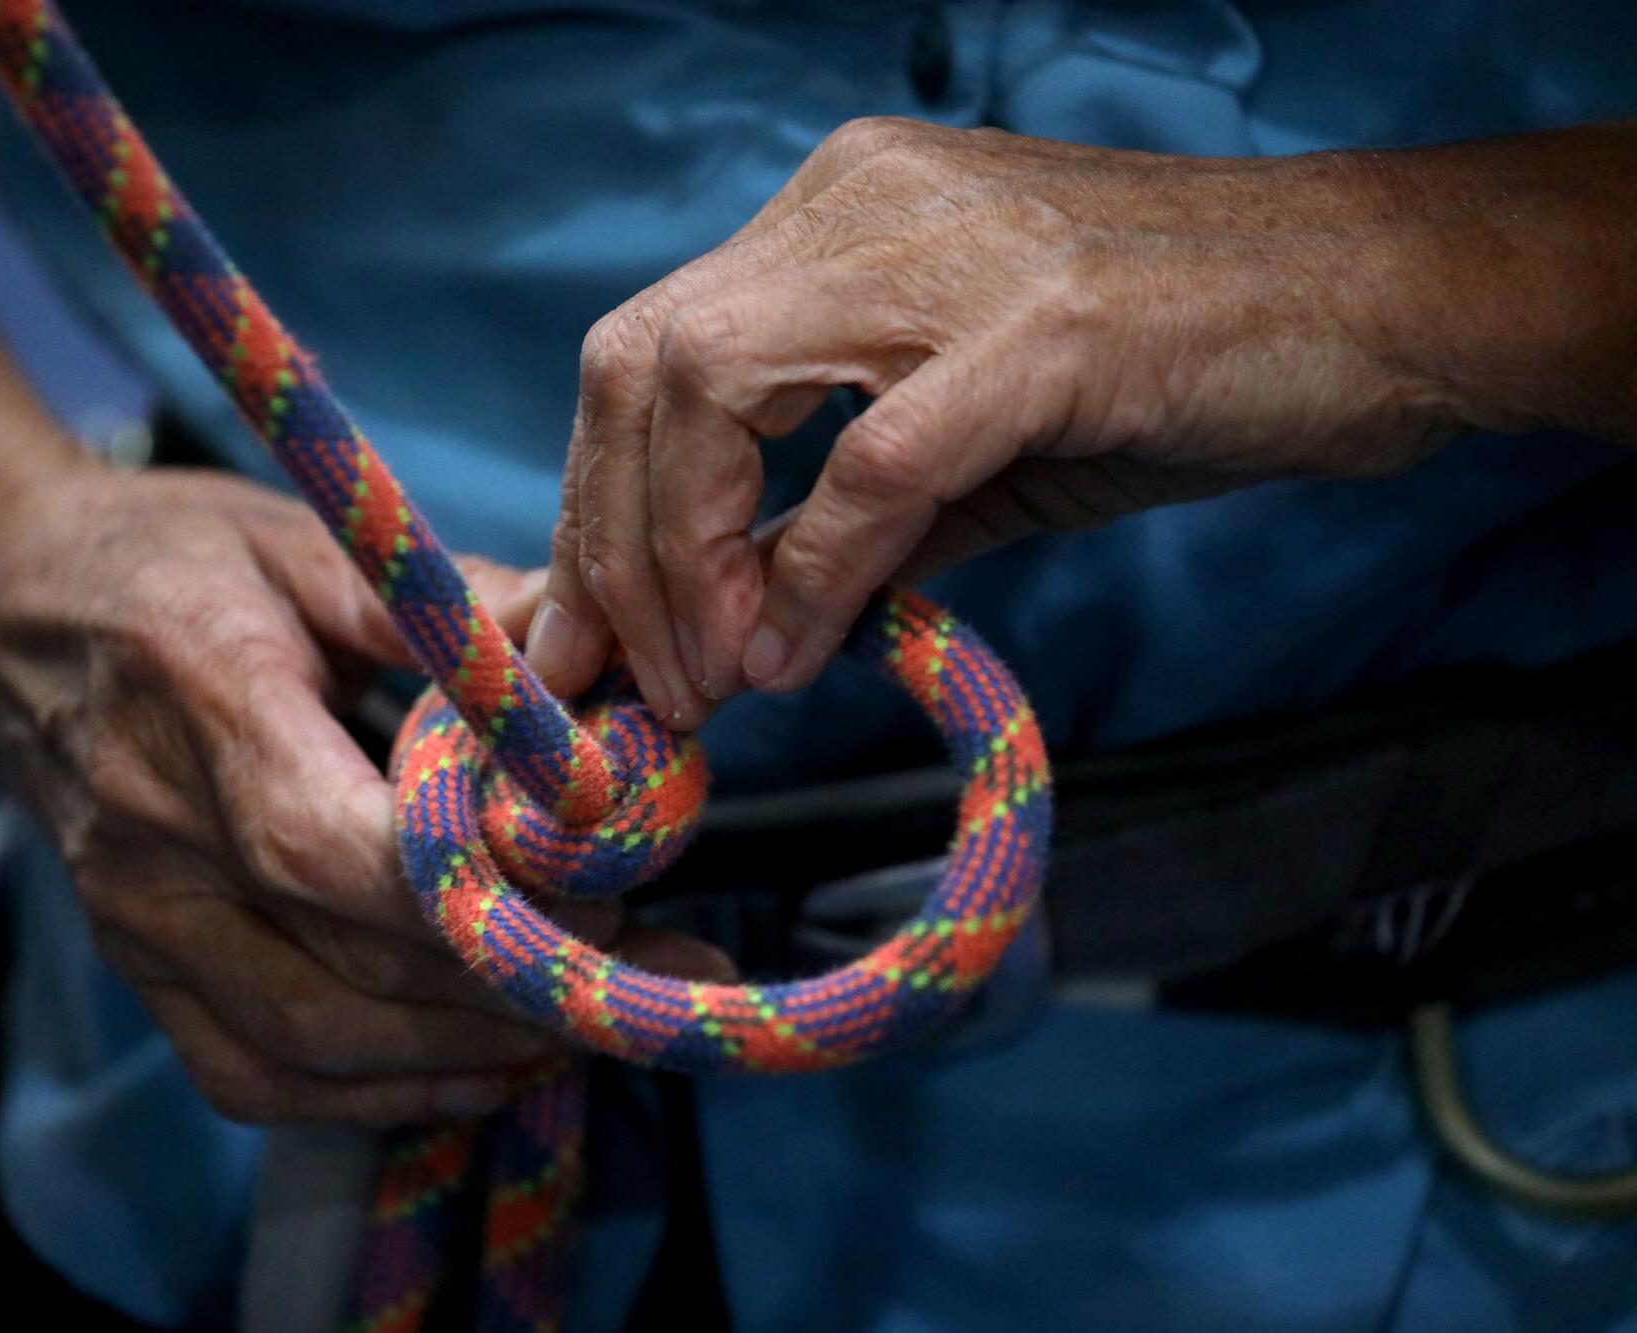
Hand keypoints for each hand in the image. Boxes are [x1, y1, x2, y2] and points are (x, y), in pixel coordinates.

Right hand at [0, 460, 730, 1126]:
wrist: (5, 611)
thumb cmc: (173, 560)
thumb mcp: (312, 540)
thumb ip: (453, 609)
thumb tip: (597, 664)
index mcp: (202, 694)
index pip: (337, 845)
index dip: (483, 893)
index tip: (611, 884)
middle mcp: (153, 832)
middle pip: (352, 963)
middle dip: (518, 980)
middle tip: (647, 963)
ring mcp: (133, 919)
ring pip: (314, 1043)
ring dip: (468, 1051)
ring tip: (592, 1020)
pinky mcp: (135, 971)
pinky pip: (256, 1076)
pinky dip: (379, 1095)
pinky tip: (481, 1065)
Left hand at [527, 118, 1563, 718]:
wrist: (1388, 302)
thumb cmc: (1192, 364)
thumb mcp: (986, 447)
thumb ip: (859, 525)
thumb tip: (754, 631)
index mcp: (839, 219)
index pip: (650, 352)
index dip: (601, 504)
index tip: (596, 639)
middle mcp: (861, 205)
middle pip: (643, 365)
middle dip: (612, 542)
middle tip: (634, 681)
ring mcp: (944, 250)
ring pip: (715, 389)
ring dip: (687, 560)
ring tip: (708, 683)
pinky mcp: (1038, 325)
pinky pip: (874, 462)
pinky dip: (814, 570)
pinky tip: (794, 658)